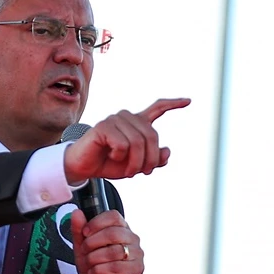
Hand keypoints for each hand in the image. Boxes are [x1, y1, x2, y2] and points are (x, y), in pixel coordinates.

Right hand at [64, 98, 190, 183]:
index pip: (157, 108)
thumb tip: (167, 151)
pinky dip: (120, 157)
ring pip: (138, 141)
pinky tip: (112, 156)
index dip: (173, 104)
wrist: (84, 168)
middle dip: (151, 159)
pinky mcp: (103, 126)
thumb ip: (154, 159)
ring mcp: (115, 120)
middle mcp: (127, 117)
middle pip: (152, 135)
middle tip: (144, 172)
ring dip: (136, 162)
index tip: (189, 101)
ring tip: (128, 170)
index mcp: (136, 123)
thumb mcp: (136, 165)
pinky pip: (122, 144)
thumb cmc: (109, 163)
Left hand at [70, 209, 142, 273]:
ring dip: (95, 258)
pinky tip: (94, 272)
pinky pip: (117, 267)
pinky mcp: (137, 269)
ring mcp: (137, 253)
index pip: (113, 216)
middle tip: (84, 250)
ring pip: (114, 251)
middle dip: (93, 243)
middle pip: (113, 233)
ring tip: (89, 263)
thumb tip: (77, 212)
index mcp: (120, 227)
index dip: (97, 223)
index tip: (85, 232)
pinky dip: (100, 270)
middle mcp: (131, 238)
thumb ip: (78, 229)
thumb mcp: (82, 246)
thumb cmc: (93, 263)